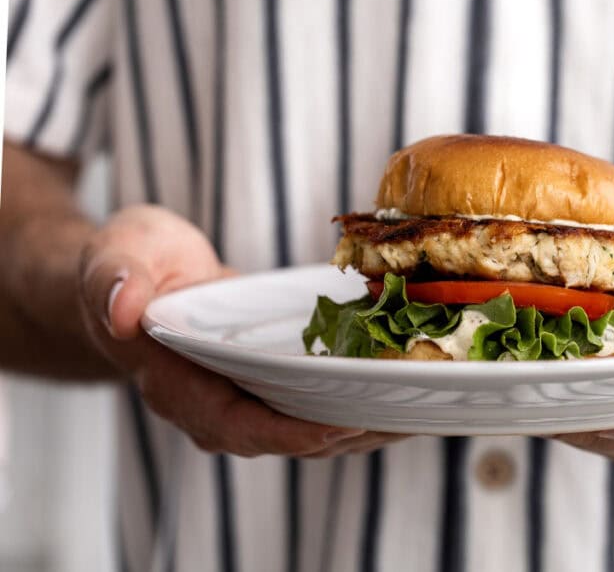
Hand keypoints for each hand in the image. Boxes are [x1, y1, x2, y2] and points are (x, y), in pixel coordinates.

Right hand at [78, 204, 401, 457]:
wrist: (141, 274)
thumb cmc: (131, 262)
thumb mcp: (116, 254)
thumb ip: (113, 279)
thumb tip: (120, 308)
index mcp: (175, 384)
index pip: (237, 425)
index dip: (291, 431)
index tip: (344, 424)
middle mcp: (214, 405)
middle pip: (288, 436)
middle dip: (349, 432)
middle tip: (408, 416)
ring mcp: (246, 398)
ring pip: (311, 427)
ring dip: (366, 423)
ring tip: (423, 408)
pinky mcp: (272, 383)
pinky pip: (319, 403)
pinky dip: (360, 400)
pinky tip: (405, 386)